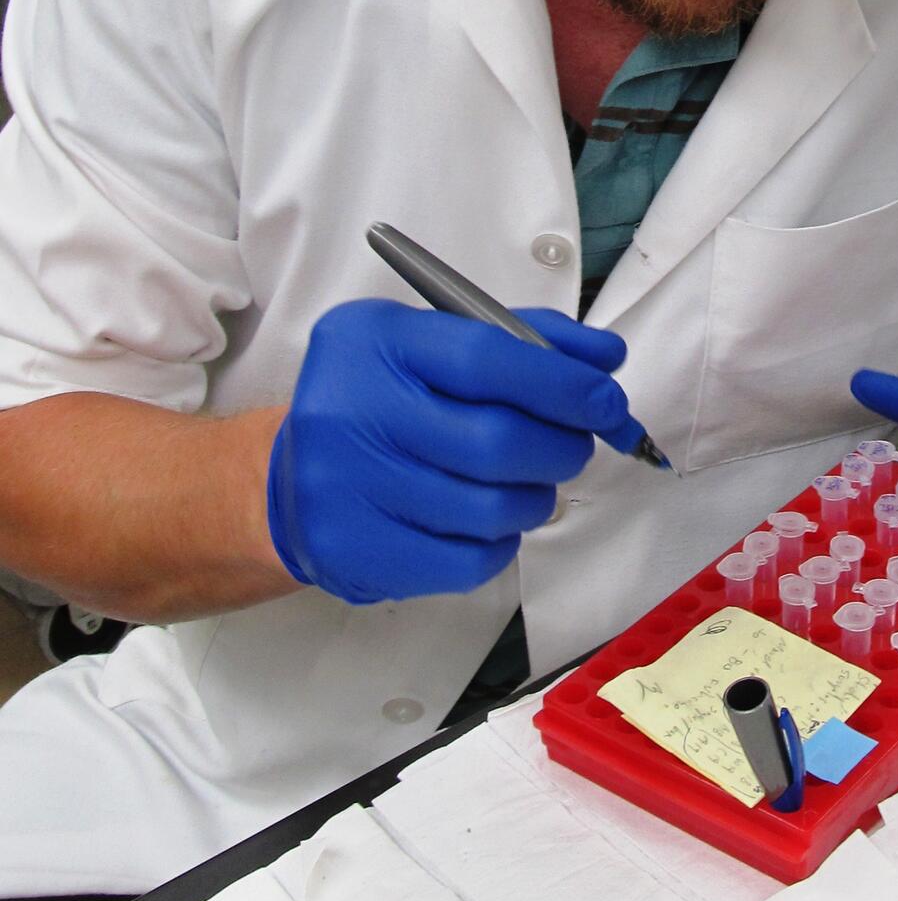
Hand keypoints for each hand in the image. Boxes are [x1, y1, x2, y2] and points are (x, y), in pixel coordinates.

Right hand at [268, 300, 640, 603]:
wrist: (287, 478)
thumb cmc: (379, 400)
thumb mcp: (434, 344)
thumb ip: (523, 340)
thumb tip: (605, 359)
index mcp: (375, 343)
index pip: (486, 358)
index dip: (563, 383)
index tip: (606, 401)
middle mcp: (351, 412)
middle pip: (497, 442)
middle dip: (562, 447)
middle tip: (576, 446)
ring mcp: (348, 488)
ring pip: (491, 508)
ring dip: (536, 497)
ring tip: (530, 483)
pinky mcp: (358, 552)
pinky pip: (469, 560)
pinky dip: (503, 542)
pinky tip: (492, 521)